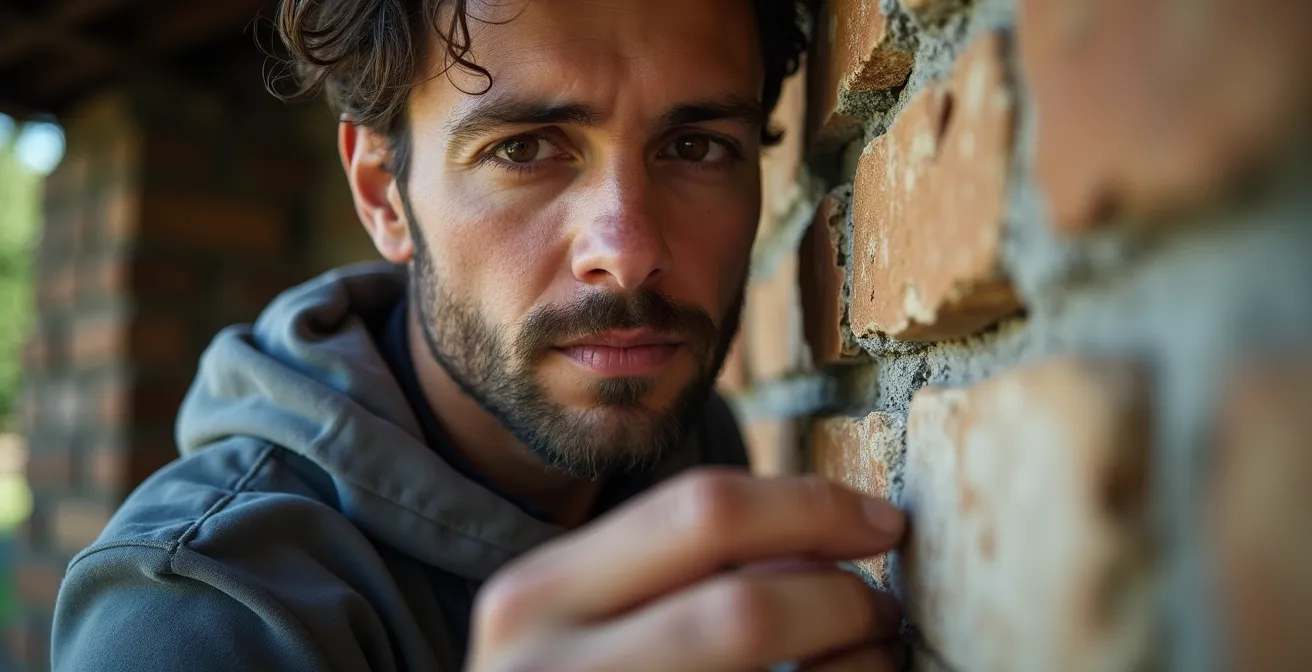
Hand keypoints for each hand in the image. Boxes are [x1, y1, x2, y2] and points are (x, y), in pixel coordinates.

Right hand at [466, 468, 907, 670]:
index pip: (702, 509)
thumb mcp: (574, 627)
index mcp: (536, 598)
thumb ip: (664, 575)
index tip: (878, 520)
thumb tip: (818, 538)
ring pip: (769, 671)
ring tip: (872, 658)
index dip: (812, 506)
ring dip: (853, 664)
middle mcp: (550, 671)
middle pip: (746, 607)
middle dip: (842, 599)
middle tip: (881, 608)